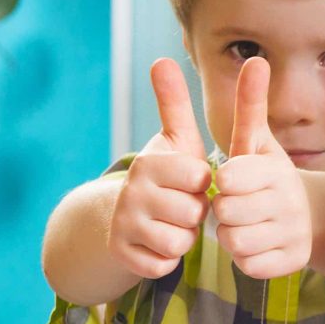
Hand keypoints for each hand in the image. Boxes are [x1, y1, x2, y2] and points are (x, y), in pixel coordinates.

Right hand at [109, 58, 214, 279]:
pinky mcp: (123, 255)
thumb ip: (173, 103)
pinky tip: (159, 244)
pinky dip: (167, 259)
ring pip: (179, 243)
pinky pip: (163, 266)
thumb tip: (161, 58)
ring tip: (173, 224)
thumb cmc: (166, 176)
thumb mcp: (175, 140)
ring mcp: (124, 225)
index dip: (202, 184)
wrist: (122, 216)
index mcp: (149, 163)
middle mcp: (131, 193)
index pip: (198, 178)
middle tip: (183, 206)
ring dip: (184, 238)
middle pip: (192, 213)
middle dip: (195, 214)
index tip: (192, 181)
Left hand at [210, 56, 312, 280]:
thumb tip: (256, 58)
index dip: (222, 182)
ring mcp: (293, 233)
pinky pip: (250, 265)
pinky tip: (256, 243)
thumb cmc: (268, 174)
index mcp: (275, 170)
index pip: (228, 178)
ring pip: (235, 242)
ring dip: (230, 235)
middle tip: (234, 204)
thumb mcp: (258, 140)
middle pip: (226, 213)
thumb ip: (250, 104)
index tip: (229, 180)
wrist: (310, 214)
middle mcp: (288, 202)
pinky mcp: (292, 262)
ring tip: (242, 223)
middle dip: (223, 210)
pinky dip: (246, 257)